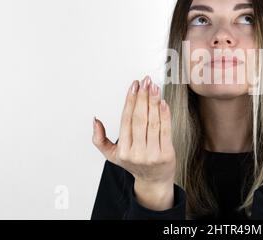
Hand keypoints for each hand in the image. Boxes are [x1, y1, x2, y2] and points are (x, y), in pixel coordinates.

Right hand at [92, 75, 175, 209]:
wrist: (154, 180)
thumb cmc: (135, 164)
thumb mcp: (113, 155)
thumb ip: (100, 139)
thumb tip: (95, 121)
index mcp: (123, 150)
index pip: (126, 120)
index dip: (130, 100)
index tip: (134, 86)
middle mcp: (137, 153)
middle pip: (139, 119)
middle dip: (142, 97)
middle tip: (145, 82)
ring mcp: (152, 154)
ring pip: (152, 122)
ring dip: (154, 102)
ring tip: (154, 87)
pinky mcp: (167, 154)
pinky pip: (166, 130)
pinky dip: (165, 114)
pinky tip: (163, 102)